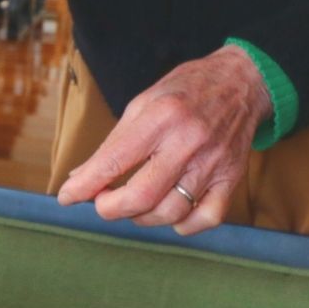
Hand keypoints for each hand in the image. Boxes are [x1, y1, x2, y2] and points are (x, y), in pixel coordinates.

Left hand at [55, 46, 272, 234]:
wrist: (241, 81)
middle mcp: (188, 141)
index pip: (115, 161)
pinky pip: (207, 217)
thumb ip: (113, 143)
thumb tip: (81, 178)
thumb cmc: (185, 90)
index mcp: (161, 117)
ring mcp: (213, 162)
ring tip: (132, 206)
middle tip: (101, 203)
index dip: (86, 185)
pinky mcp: (232, 177)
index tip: (67, 197)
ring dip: (141, 218)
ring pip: (171, 212)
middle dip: (111, 208)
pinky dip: (183, 225)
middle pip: (143, 195)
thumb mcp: (142, 103)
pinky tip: (169, 213)